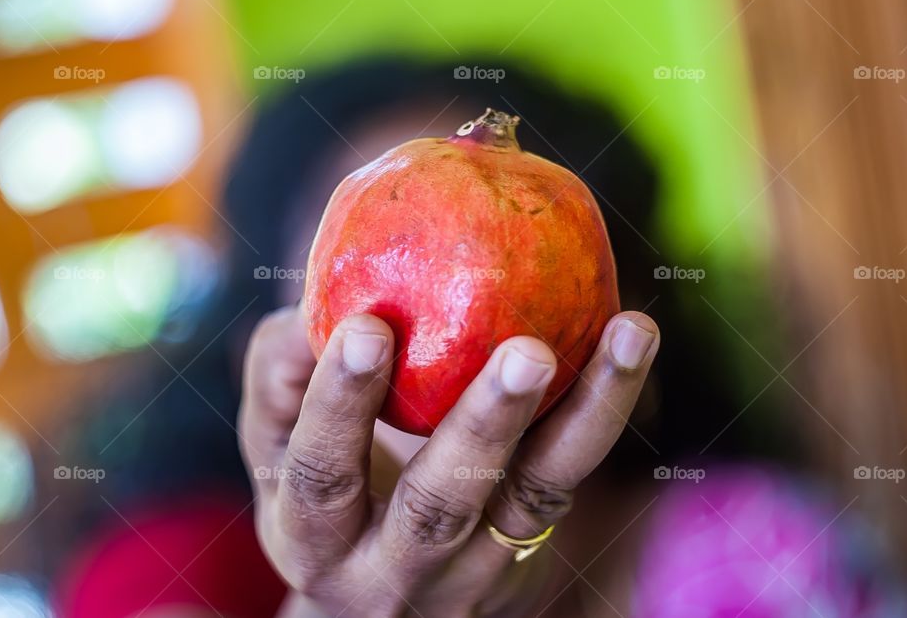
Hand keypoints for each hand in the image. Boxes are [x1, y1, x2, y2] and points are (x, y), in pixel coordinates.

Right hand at [238, 304, 658, 616]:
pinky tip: (630, 341)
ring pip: (535, 494)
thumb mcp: (275, 448)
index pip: (323, 478)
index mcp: (314, 541)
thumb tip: (308, 317)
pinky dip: (604, 407)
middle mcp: (396, 572)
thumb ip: (279, 378)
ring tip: (630, 333)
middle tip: (526, 352)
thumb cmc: (323, 491)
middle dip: (484, 426)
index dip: (339, 407)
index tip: (367, 328)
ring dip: (587, 412)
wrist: (383, 598)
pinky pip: (569, 477)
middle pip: (441, 507)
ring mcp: (473, 569)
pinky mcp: (529, 549)